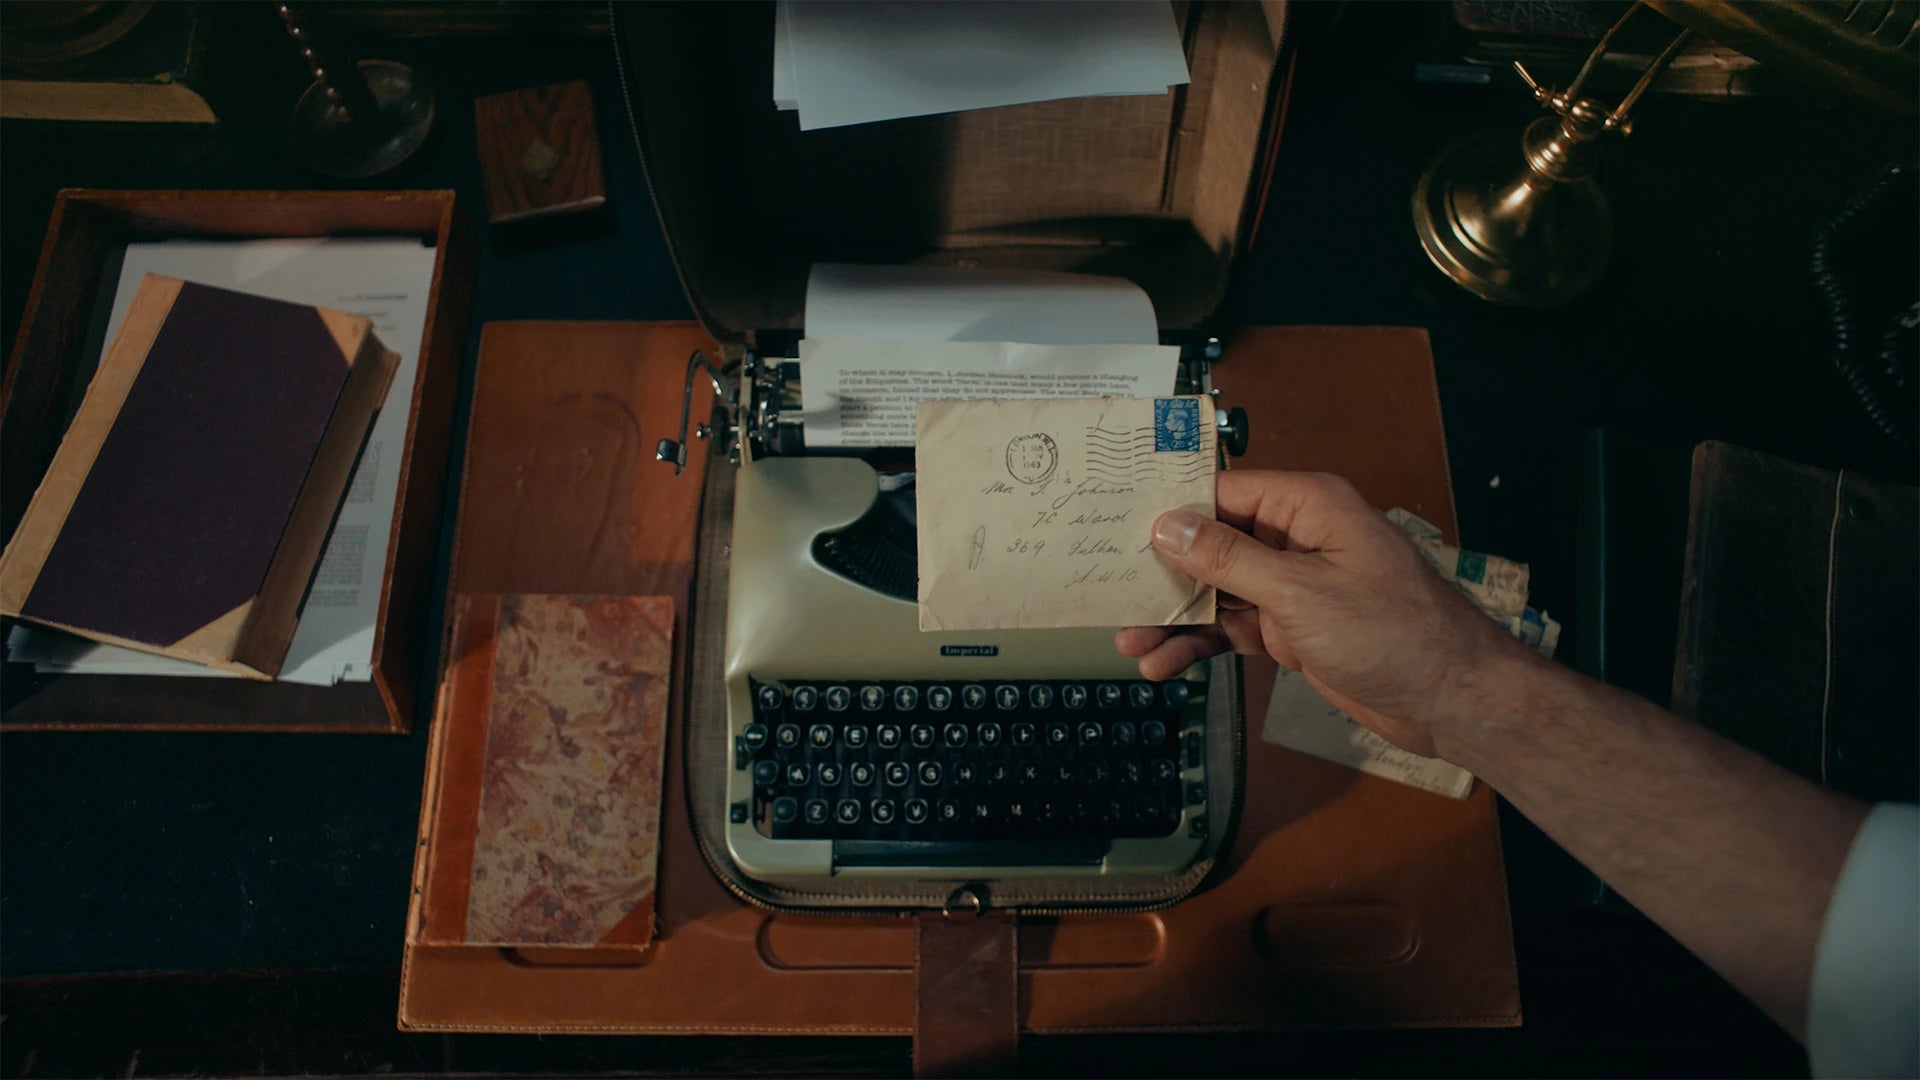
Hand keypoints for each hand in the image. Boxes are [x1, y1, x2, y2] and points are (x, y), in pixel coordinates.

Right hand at [1116, 470, 1522, 757]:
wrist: (1450, 698)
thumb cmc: (1391, 631)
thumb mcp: (1300, 592)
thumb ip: (1229, 559)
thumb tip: (1168, 525)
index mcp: (1307, 507)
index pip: (1223, 492)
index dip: (1171, 508)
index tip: (1116, 524)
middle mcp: (1297, 538)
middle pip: (1213, 544)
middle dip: (1164, 572)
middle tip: (1110, 593)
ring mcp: (1295, 586)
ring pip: (1219, 592)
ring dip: (1177, 617)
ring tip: (1131, 644)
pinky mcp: (1295, 629)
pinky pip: (1236, 628)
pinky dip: (1203, 645)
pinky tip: (1167, 665)